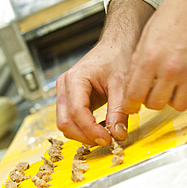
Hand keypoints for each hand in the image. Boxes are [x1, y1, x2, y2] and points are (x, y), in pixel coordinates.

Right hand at [56, 0, 153, 144]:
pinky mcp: (71, 98)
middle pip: (65, 121)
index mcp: (75, 78)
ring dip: (83, 134)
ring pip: (66, 123)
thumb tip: (118, 134)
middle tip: (106, 141)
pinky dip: (84, 128)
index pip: (77, 112)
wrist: (116, 46)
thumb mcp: (121, 84)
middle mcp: (65, 86)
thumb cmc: (117, 56)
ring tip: (104, 135)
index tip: (108, 139)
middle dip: (84, 135)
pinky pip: (71, 119)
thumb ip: (119, 110)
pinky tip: (100, 128)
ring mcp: (65, 92)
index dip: (91, 130)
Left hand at [123, 0, 186, 113]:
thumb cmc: (172, 14)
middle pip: (155, 104)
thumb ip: (138, 62)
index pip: (135, 95)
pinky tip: (182, 79)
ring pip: (177, 105)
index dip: (130, 105)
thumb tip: (132, 84)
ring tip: (167, 86)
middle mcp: (171, 68)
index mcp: (150, 58)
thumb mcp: (146, 36)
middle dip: (149, 101)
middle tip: (149, 91)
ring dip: (170, 99)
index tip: (131, 105)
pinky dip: (186, 92)